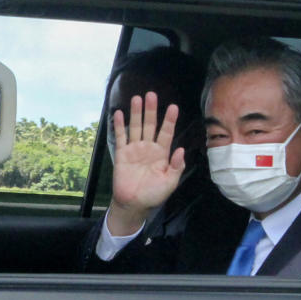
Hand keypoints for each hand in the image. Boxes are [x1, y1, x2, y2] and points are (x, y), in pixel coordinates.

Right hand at [106, 91, 183, 235]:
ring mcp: (135, 149)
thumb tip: (181, 150)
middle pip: (150, 125)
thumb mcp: (170, 182)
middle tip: (151, 94)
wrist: (134, 204)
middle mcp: (148, 148)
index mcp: (162, 154)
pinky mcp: (122, 154)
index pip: (166, 133)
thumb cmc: (154, 194)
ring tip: (137, 98)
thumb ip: (176, 166)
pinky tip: (119, 113)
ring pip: (136, 127)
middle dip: (151, 110)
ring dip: (136, 113)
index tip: (173, 107)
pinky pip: (121, 137)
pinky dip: (120, 125)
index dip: (169, 120)